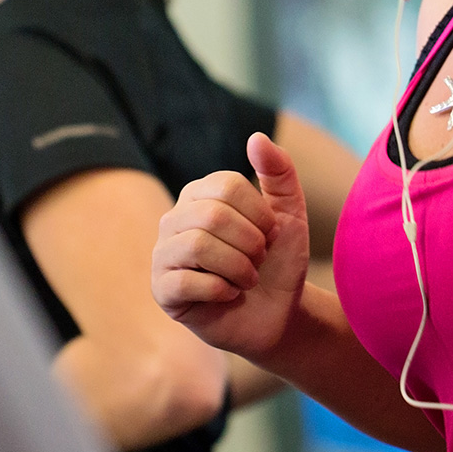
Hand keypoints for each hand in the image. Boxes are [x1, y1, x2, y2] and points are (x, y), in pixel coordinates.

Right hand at [150, 133, 310, 360]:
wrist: (280, 314)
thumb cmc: (279, 262)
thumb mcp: (289, 214)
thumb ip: (279, 172)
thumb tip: (256, 137)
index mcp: (199, 195)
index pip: (227, 185)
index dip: (259, 214)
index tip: (269, 235)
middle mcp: (174, 220)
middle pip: (212, 215)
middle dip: (251, 245)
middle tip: (258, 261)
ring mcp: (164, 254)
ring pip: (198, 246)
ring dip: (239, 268)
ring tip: (247, 279)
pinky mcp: (162, 290)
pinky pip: (185, 282)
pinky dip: (221, 290)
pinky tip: (228, 296)